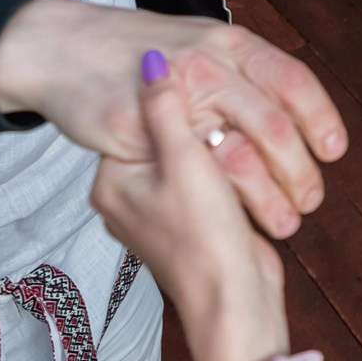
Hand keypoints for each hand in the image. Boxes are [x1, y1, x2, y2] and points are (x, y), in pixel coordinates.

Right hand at [0, 0, 347, 237]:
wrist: (63, 45)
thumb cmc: (132, 55)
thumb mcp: (196, 49)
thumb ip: (236, 73)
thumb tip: (292, 104)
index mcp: (227, 41)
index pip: (290, 79)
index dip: (318, 116)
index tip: (335, 150)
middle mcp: (206, 61)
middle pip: (271, 121)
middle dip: (299, 168)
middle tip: (313, 197)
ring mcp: (168, 96)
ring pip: (237, 151)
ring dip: (268, 192)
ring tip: (288, 219)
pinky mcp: (133, 129)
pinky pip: (190, 170)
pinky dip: (220, 198)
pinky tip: (234, 218)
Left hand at [91, 53, 294, 360]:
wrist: (234, 299)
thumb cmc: (203, 238)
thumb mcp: (185, 161)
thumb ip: (167, 108)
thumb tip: (152, 61)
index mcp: (112, 182)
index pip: (143, 120)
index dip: (185, 107)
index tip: (216, 102)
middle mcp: (130, 197)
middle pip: (174, 139)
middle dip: (214, 135)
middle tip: (233, 136)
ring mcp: (162, 213)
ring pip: (198, 159)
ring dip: (230, 157)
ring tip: (245, 164)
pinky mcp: (195, 224)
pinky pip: (214, 182)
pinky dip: (236, 178)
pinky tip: (249, 182)